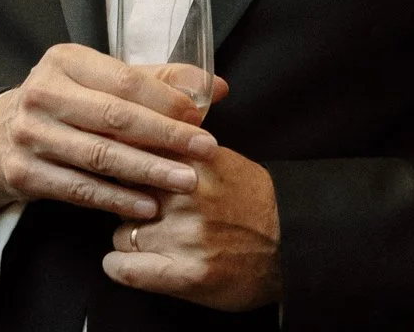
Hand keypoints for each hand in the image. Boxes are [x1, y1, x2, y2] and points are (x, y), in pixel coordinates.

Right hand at [0, 45, 223, 220]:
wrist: (1, 135)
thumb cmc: (67, 103)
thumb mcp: (100, 80)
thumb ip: (157, 81)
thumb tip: (215, 87)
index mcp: (64, 61)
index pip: (124, 80)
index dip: (165, 100)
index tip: (200, 118)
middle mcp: (42, 94)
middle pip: (114, 118)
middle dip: (165, 136)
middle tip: (205, 151)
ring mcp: (31, 135)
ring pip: (99, 156)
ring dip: (148, 171)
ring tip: (185, 181)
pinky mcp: (25, 173)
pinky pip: (80, 189)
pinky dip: (117, 199)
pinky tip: (148, 205)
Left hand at [104, 146, 280, 311]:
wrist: (293, 242)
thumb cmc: (255, 200)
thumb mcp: (218, 160)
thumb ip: (178, 151)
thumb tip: (138, 139)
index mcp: (192, 160)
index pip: (132, 156)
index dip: (125, 167)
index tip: (122, 174)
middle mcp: (185, 195)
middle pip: (123, 196)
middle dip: (129, 204)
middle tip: (145, 213)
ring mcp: (184, 236)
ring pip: (122, 234)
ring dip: (132, 238)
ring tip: (153, 242)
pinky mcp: (186, 274)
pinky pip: (128, 269)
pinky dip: (120, 267)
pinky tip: (124, 265)